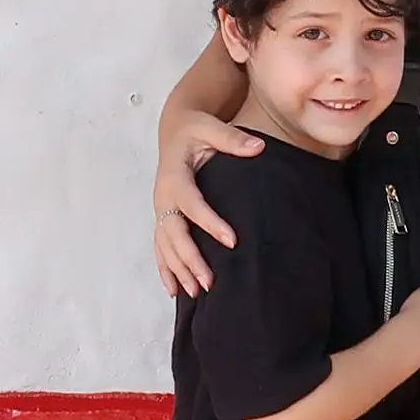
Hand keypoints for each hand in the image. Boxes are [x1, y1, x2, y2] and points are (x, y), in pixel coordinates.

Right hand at [152, 110, 263, 296]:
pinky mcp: (162, 216)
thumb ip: (233, 139)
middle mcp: (163, 196)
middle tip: (210, 282)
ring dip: (178, 270)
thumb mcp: (210, 127)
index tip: (232, 241)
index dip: (209, 223)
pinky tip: (174, 290)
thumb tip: (259, 147)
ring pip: (165, 245)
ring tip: (196, 293)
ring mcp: (160, 209)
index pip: (191, 203)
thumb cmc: (194, 129)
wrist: (174, 130)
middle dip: (189, 258)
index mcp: (174, 175)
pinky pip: (160, 246)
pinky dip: (165, 268)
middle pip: (173, 232)